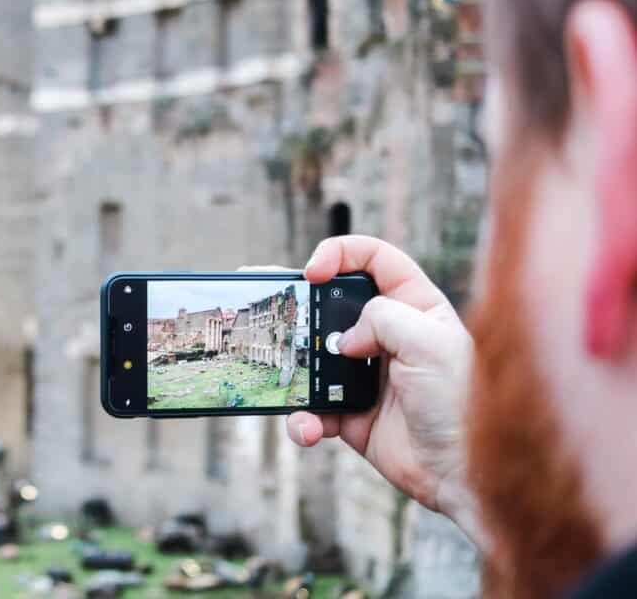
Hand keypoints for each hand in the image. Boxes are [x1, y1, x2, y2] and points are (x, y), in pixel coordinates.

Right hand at [288, 236, 482, 545]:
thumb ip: (382, 319)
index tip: (313, 272)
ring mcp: (366, 375)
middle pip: (333, 303)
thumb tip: (343, 339)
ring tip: (279, 373)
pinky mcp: (351, 413)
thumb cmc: (463, 403)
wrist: (465, 474)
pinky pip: (312, 408)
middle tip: (264, 299)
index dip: (340, 254)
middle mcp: (389, 336)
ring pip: (313, 357)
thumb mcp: (431, 343)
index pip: (375, 260)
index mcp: (415, 307)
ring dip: (293, 367)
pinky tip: (309, 427)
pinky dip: (303, 419)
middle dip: (296, 301)